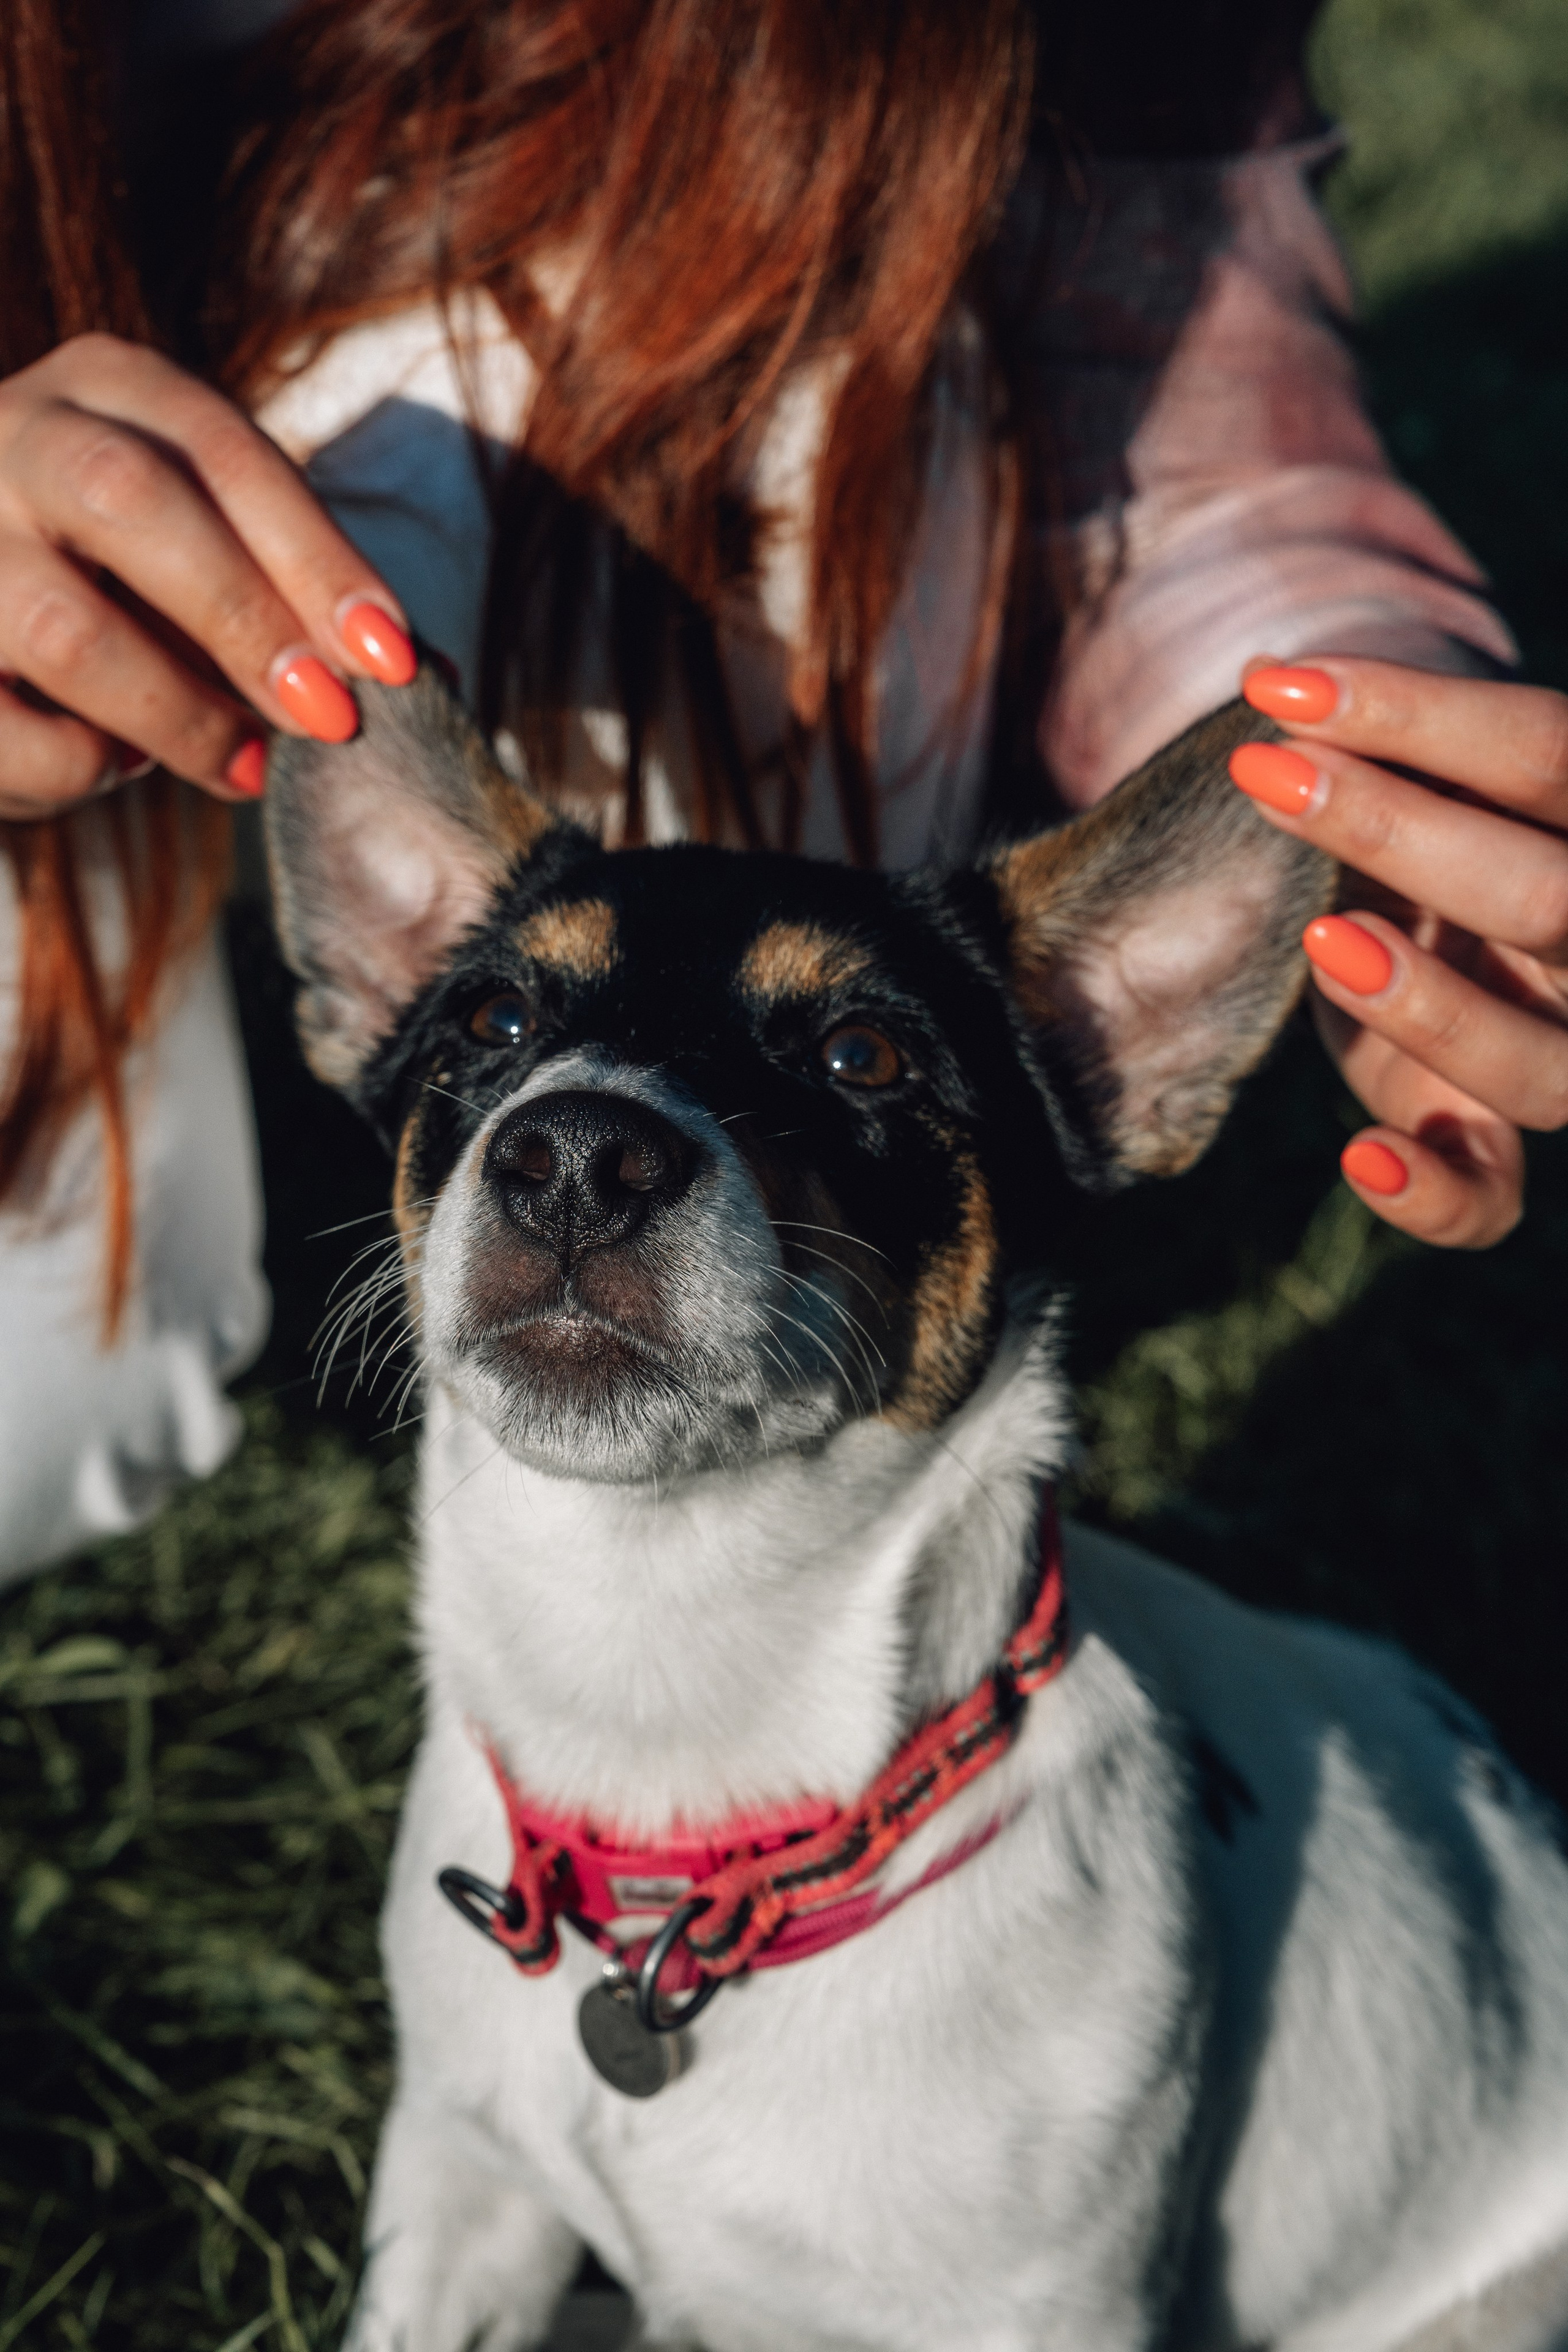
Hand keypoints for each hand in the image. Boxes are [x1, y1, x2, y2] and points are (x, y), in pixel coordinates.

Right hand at [0, 334, 416, 816]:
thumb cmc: (117, 582)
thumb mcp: (205, 556)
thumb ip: (296, 597)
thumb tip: (424, 676)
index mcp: (104, 387)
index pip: (223, 450)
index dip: (317, 557)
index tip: (392, 658)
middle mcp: (10, 435)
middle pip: (131, 499)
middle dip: (246, 620)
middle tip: (327, 719)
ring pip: (66, 626)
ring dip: (177, 713)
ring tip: (238, 764)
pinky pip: (7, 727)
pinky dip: (84, 768)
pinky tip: (116, 764)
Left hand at [1228, 654, 1567, 1247]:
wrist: (1426, 910)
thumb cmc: (1426, 817)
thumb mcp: (1425, 767)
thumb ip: (1395, 737)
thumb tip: (1274, 681)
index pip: (1548, 756)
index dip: (1421, 714)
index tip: (1283, 689)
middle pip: (1551, 898)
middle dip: (1403, 832)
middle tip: (1273, 777)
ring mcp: (1556, 1055)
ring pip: (1536, 1065)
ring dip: (1431, 1005)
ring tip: (1325, 938)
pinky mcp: (1488, 1147)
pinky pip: (1489, 1204)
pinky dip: (1430, 1195)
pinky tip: (1360, 1156)